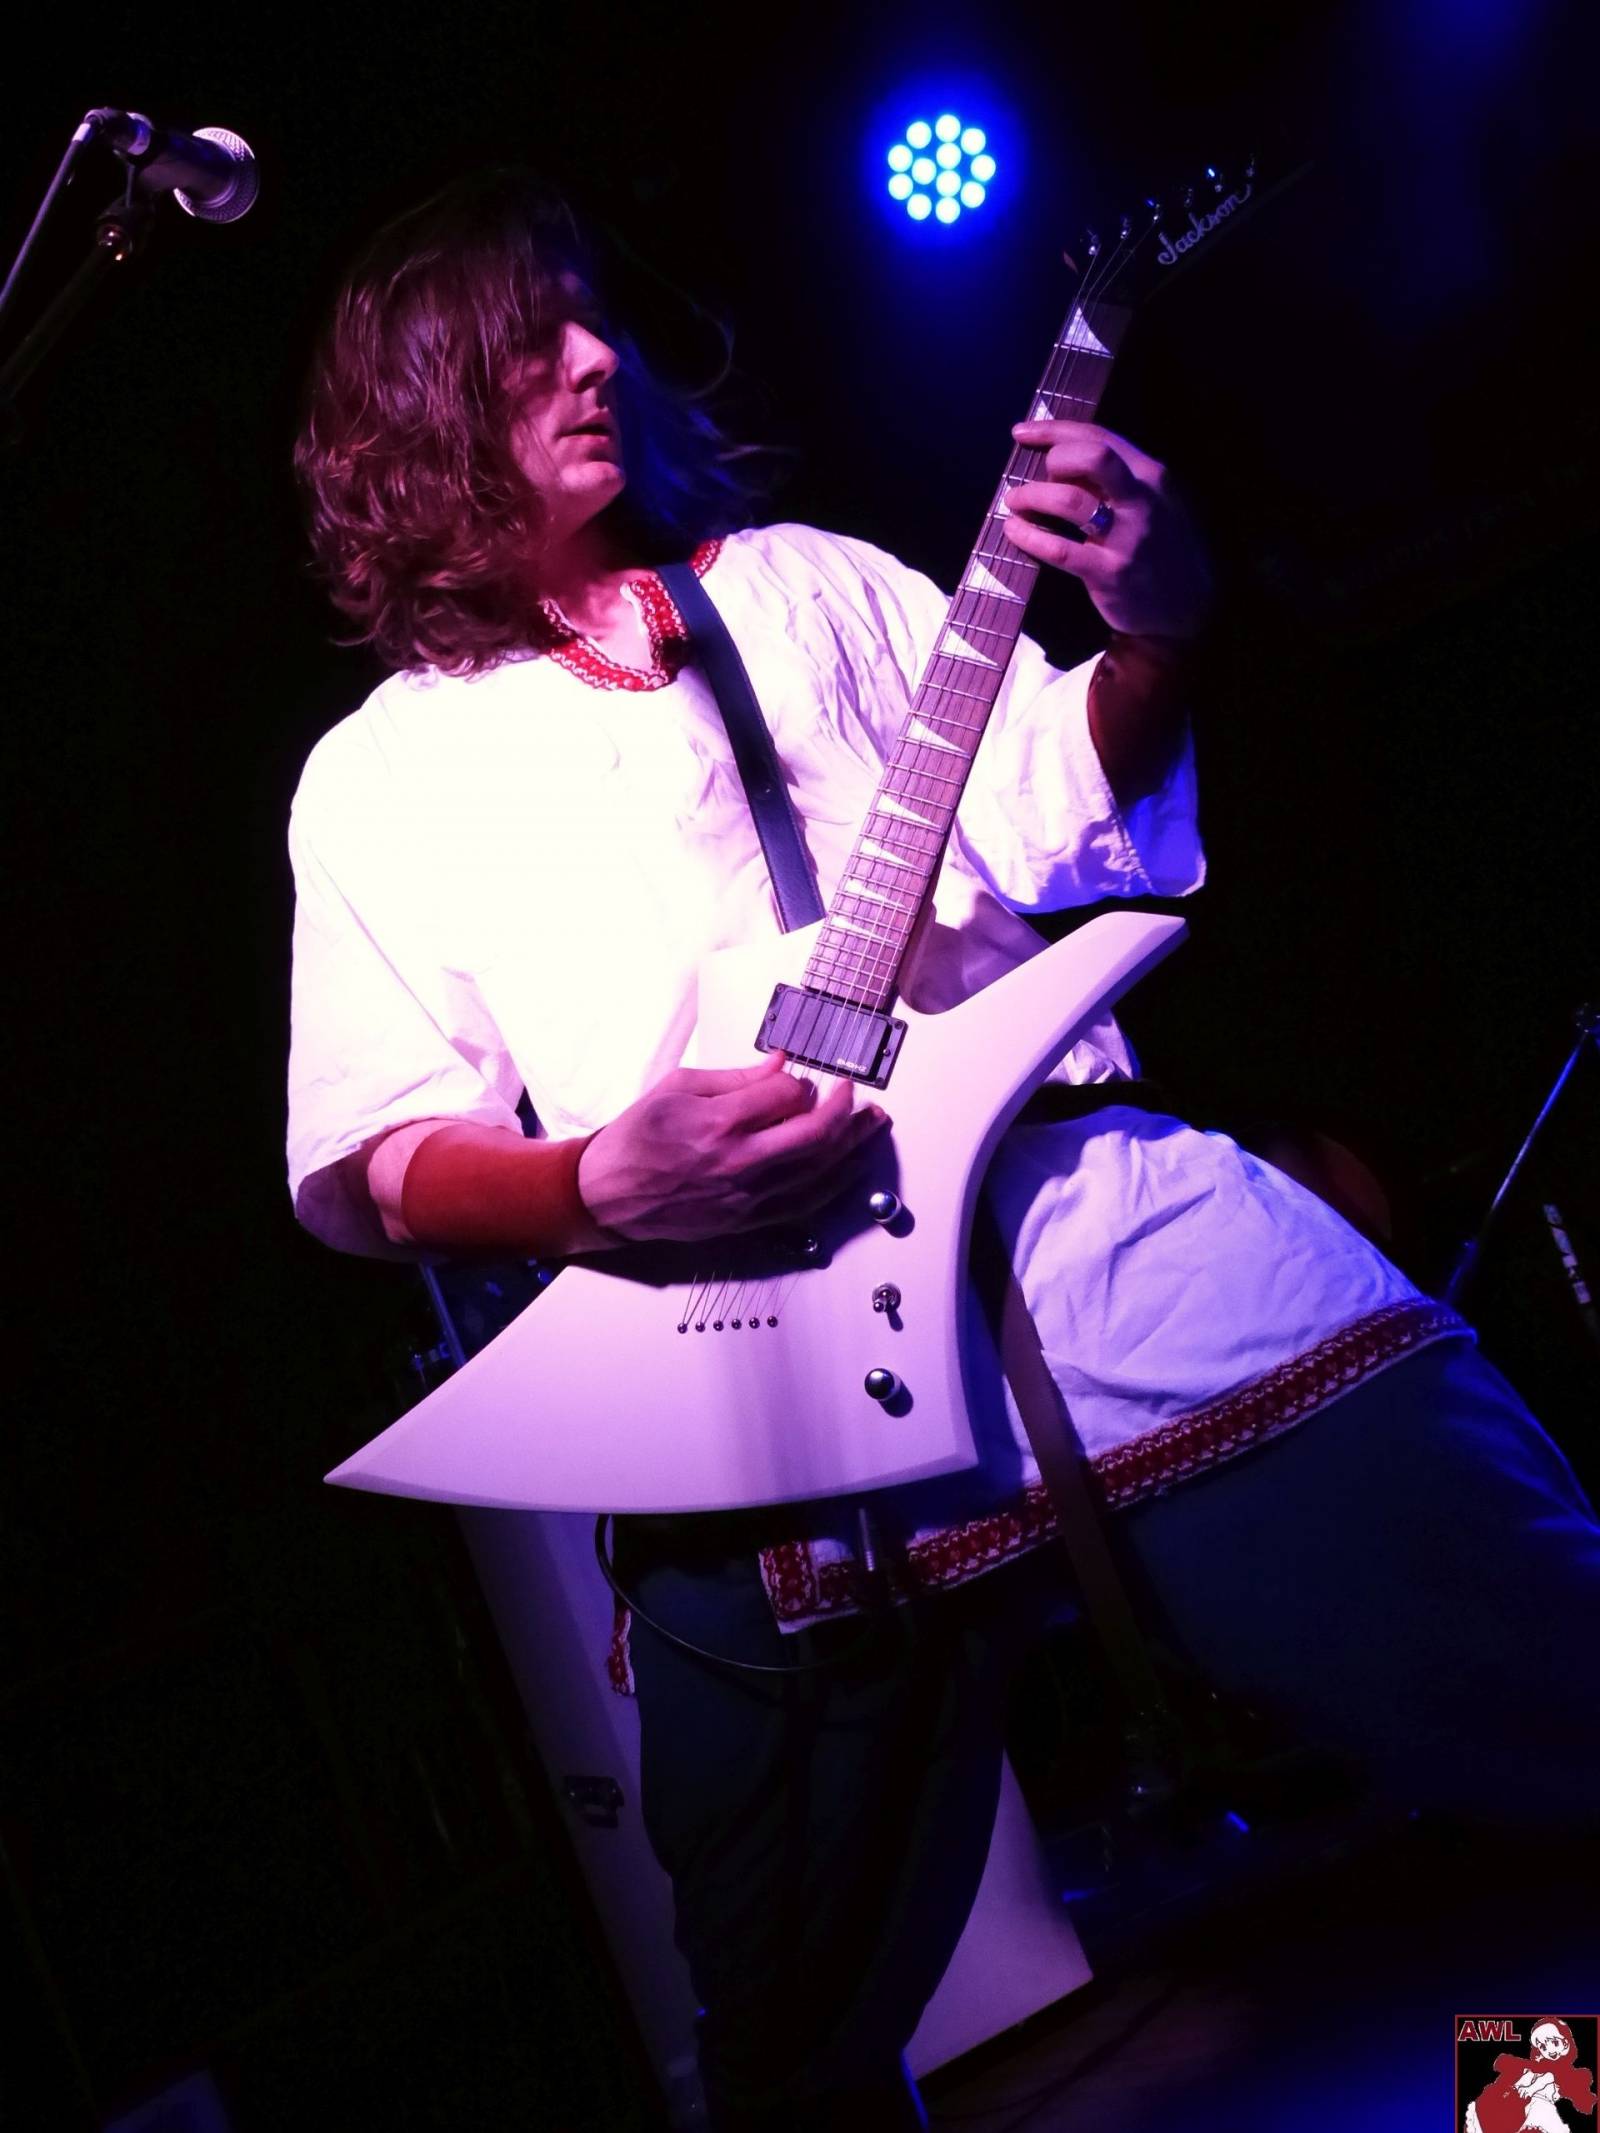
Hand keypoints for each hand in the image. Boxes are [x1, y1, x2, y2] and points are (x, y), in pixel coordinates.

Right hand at [576, 1052, 889, 1242]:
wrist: (607, 1194)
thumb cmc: (636, 1139)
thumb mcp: (678, 1088)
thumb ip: (735, 1077)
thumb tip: (780, 1063)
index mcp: (719, 1123)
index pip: (786, 1095)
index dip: (801, 1082)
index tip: (802, 1078)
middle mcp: (738, 1163)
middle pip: (815, 1135)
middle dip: (845, 1110)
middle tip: (855, 1094)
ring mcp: (746, 1196)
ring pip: (818, 1171)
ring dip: (853, 1145)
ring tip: (873, 1125)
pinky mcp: (747, 1220)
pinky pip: (805, 1202)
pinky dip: (836, 1183)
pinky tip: (851, 1167)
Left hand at [1002, 418, 1212, 641]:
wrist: (1186, 608)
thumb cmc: (1161, 549)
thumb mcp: (1154, 502)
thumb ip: (1118, 480)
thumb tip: (1064, 461)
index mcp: (1151, 474)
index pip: (1099, 436)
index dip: (1054, 430)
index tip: (1022, 432)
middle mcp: (1142, 499)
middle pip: (1091, 455)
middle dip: (1052, 458)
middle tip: (1034, 477)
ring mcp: (1127, 536)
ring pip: (1070, 499)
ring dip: (1032, 496)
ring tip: (1015, 503)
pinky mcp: (1109, 572)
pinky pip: (1060, 549)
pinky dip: (1029, 536)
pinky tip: (1014, 531)